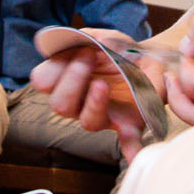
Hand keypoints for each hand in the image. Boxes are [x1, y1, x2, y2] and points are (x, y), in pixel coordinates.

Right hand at [30, 27, 168, 159]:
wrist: (151, 59)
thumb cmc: (120, 50)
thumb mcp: (104, 36)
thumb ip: (88, 37)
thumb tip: (69, 41)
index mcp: (67, 79)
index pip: (43, 81)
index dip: (53, 69)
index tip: (77, 50)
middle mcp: (80, 102)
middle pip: (60, 105)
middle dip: (71, 80)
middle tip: (88, 58)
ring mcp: (104, 116)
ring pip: (88, 122)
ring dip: (93, 103)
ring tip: (103, 85)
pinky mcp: (129, 124)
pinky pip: (128, 142)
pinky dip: (131, 150)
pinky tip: (134, 157)